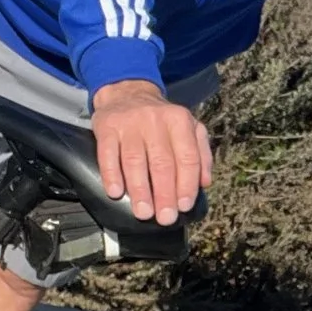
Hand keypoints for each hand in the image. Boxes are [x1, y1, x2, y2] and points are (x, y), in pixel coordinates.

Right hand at [92, 81, 210, 224]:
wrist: (127, 93)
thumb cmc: (161, 120)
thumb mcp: (188, 127)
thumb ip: (201, 153)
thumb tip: (205, 183)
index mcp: (180, 120)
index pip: (187, 157)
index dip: (187, 184)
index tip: (184, 206)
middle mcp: (155, 120)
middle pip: (162, 162)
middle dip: (165, 193)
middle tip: (165, 217)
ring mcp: (129, 123)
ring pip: (135, 160)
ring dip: (140, 190)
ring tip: (143, 212)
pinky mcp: (107, 127)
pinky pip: (107, 154)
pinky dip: (111, 174)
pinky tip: (116, 193)